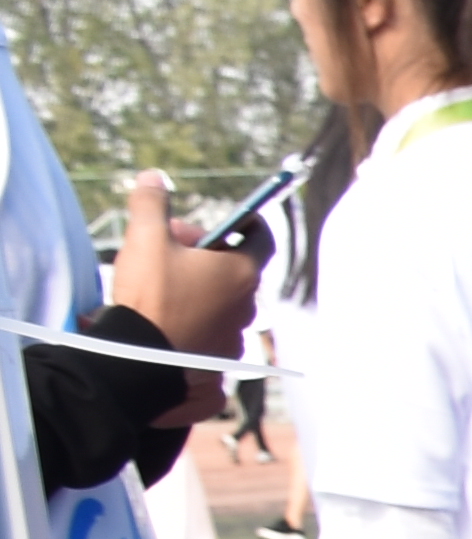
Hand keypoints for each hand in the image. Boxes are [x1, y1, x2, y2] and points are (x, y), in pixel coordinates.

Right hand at [111, 173, 257, 359]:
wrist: (143, 361)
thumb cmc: (152, 298)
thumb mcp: (146, 239)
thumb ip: (152, 204)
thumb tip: (154, 177)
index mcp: (243, 272)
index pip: (261, 237)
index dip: (246, 221)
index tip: (230, 215)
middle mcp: (248, 303)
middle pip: (234, 263)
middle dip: (204, 246)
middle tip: (170, 240)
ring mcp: (236, 332)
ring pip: (221, 294)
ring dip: (198, 278)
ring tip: (160, 274)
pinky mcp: (220, 355)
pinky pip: (211, 322)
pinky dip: (194, 309)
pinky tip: (164, 308)